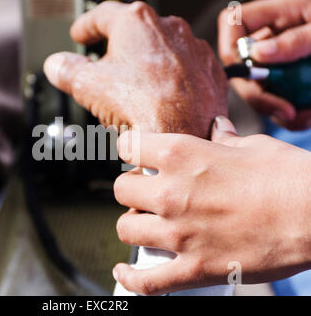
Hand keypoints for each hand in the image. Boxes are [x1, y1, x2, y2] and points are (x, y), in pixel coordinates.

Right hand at [44, 1, 227, 138]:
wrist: (186, 135)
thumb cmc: (144, 107)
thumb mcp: (89, 87)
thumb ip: (68, 71)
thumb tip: (57, 65)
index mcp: (135, 23)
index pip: (102, 15)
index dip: (86, 27)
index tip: (81, 35)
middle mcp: (168, 28)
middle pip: (133, 36)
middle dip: (116, 54)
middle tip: (104, 76)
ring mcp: (193, 50)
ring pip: (160, 53)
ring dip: (144, 69)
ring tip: (132, 96)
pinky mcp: (208, 73)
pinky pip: (183, 72)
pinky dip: (169, 82)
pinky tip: (158, 102)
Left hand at [112, 116, 310, 294]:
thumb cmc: (289, 176)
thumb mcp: (253, 146)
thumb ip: (224, 140)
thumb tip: (217, 129)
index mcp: (181, 156)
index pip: (129, 147)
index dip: (131, 151)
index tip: (138, 156)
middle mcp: (172, 193)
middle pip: (121, 189)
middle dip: (132, 189)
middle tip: (148, 192)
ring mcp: (180, 234)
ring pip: (125, 229)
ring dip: (133, 225)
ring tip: (147, 223)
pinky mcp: (195, 268)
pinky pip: (147, 281)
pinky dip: (130, 277)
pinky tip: (124, 269)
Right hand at [218, 0, 310, 129]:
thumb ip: (296, 38)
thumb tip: (258, 55)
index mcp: (279, 14)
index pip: (235, 24)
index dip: (232, 47)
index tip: (250, 70)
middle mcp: (275, 39)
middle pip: (243, 67)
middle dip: (259, 94)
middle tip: (284, 110)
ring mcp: (284, 62)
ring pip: (262, 90)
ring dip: (279, 110)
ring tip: (305, 117)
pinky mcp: (295, 82)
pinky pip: (283, 101)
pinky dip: (296, 114)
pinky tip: (310, 116)